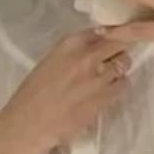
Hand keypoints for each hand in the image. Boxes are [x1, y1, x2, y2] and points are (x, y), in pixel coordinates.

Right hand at [0, 29, 129, 153]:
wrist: (29, 124)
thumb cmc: (33, 94)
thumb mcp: (51, 60)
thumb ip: (75, 50)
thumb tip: (99, 43)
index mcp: (69, 43)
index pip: (104, 29)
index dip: (112, 35)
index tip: (114, 39)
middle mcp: (87, 56)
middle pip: (120, 43)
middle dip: (120, 49)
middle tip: (115, 58)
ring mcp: (98, 77)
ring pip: (124, 65)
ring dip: (118, 70)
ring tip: (104, 79)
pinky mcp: (105, 98)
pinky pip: (122, 86)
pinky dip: (117, 87)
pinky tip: (103, 94)